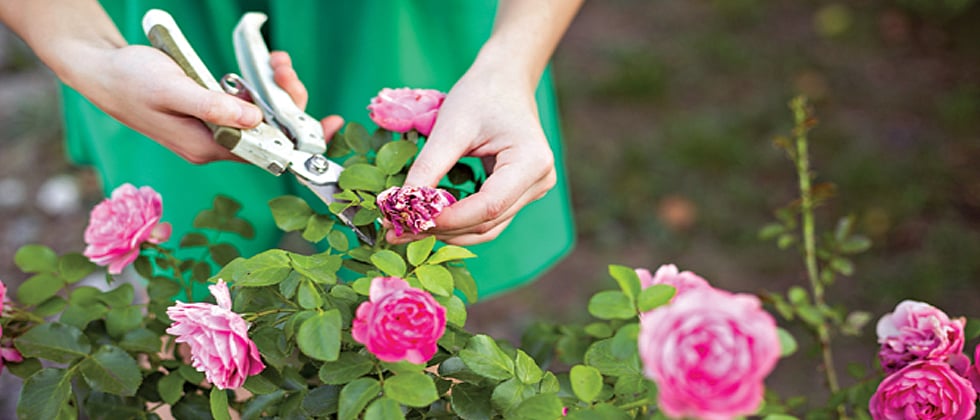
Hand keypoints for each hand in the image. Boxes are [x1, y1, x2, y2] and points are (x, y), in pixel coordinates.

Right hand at [67, 45, 340, 162]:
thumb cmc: (131, 80)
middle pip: (270, 133)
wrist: (101, 70)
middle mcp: (215, 145)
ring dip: (276, 90)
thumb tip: (256, 120)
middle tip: (285, 68)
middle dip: (288, 102)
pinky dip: (261, 86)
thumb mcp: (173, 90)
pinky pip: (249, 105)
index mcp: (207, 148)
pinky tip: (264, 66)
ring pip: (262, 117)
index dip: (300, 140)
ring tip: (276, 60)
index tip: (329, 125)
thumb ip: (214, 107)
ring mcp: (214, 129)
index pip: (267, 153)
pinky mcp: (212, 112)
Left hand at [388, 66, 556, 245]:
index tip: (410, 220)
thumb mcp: (450, 127)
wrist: (504, 80)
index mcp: (532, 161)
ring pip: (488, 227)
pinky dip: (458, 222)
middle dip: (442, 229)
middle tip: (397, 231)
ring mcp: (532, 190)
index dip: (449, 219)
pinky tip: (428, 220)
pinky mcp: (519, 193)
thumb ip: (429, 167)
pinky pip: (488, 218)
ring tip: (407, 229)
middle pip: (488, 222)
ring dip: (448, 232)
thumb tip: (401, 204)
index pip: (489, 206)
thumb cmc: (481, 95)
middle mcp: (539, 181)